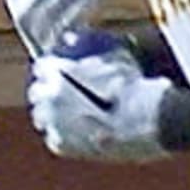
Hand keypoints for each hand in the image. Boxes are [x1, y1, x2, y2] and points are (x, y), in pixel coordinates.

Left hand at [26, 34, 167, 162]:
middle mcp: (49, 98)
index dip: (53, 68)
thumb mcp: (115, 60)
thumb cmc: (137, 88)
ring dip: (52, 114)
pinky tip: (77, 132)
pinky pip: (55, 137)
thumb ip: (89, 54)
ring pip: (42, 117)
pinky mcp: (62, 146)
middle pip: (38, 93)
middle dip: (47, 91)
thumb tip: (72, 43)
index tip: (60, 70)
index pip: (43, 67)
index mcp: (58, 74)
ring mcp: (54, 123)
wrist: (152, 121)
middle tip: (62, 92)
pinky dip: (63, 134)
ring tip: (69, 114)